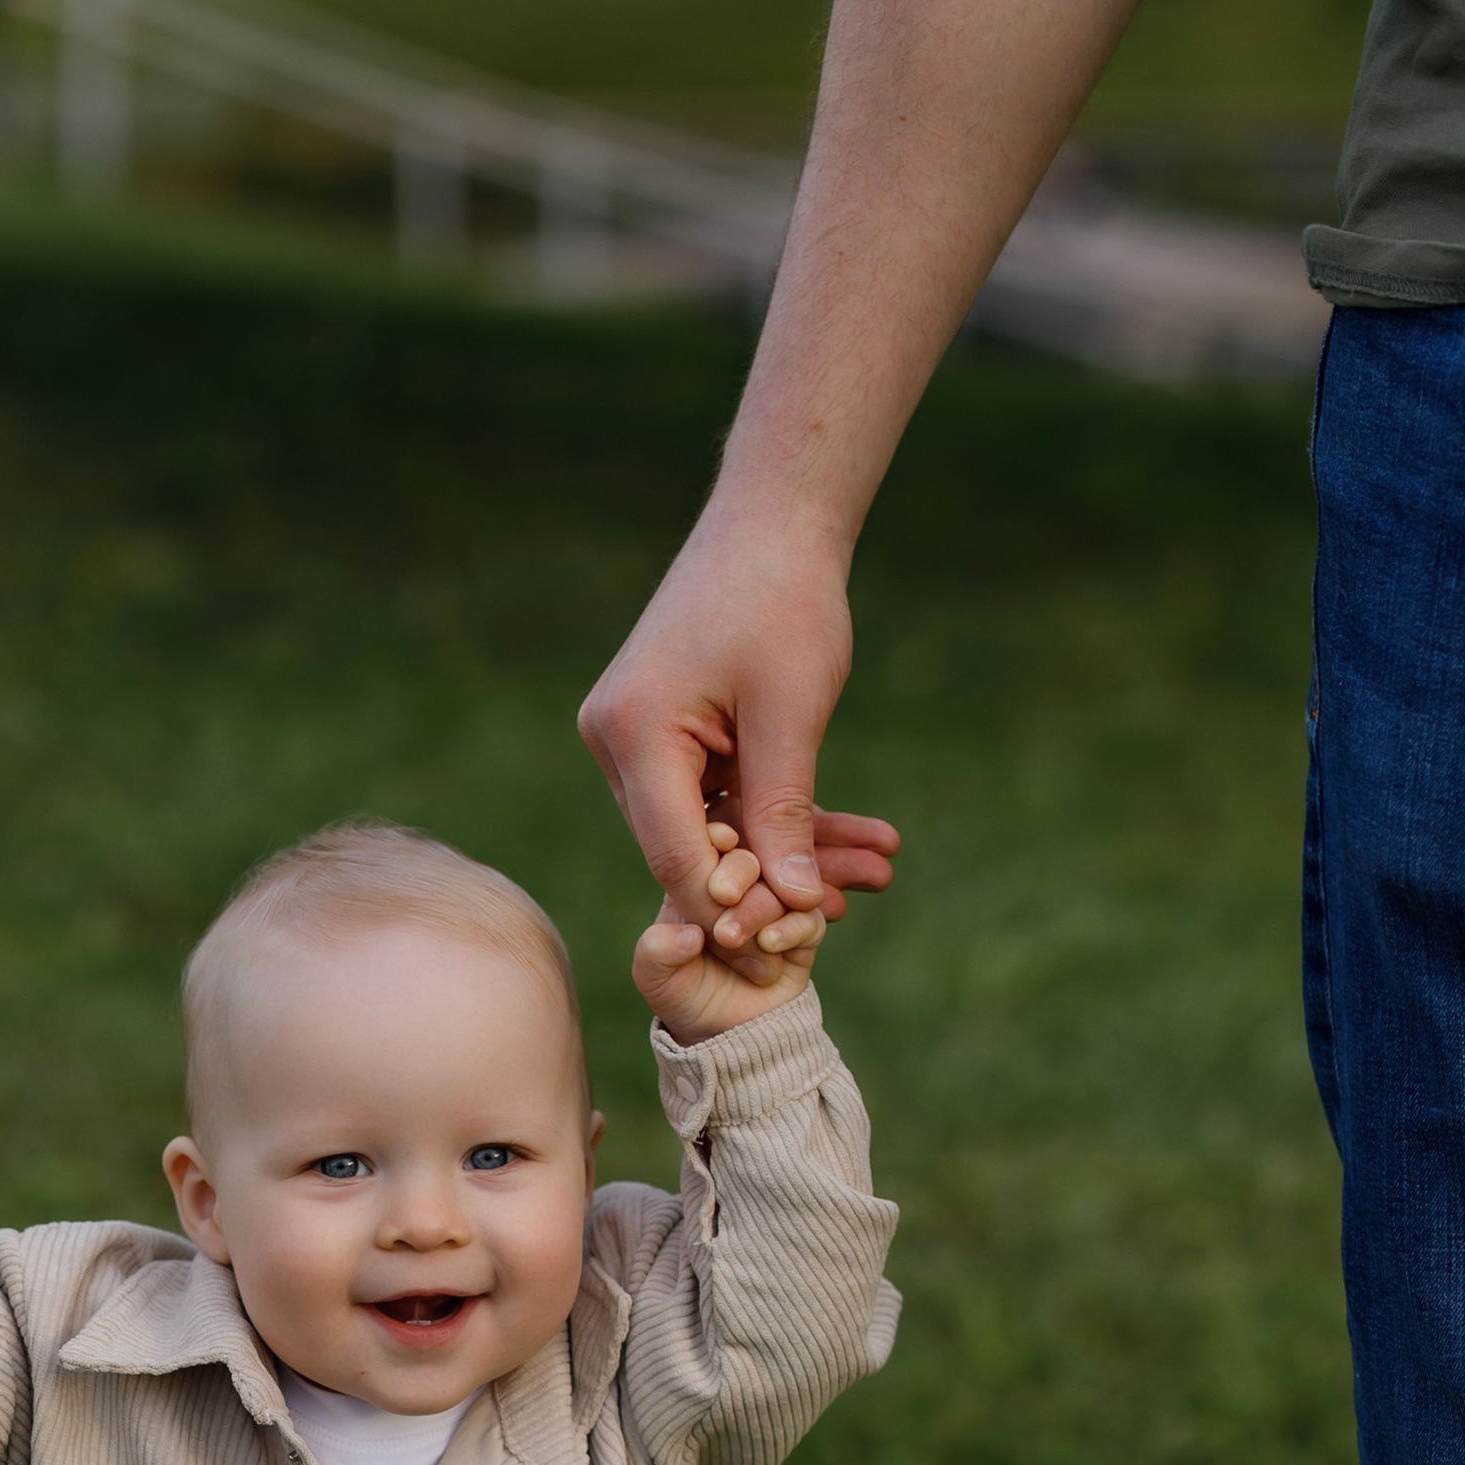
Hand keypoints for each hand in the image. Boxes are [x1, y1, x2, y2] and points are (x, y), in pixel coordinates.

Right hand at [580, 503, 896, 949]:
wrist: (769, 524)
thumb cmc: (786, 601)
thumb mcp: (794, 714)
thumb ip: (785, 813)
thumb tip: (792, 904)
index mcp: (633, 733)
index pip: (675, 853)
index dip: (733, 904)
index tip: (793, 941)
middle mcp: (611, 739)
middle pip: (681, 847)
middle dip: (758, 882)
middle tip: (835, 915)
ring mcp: (625, 735)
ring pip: (697, 826)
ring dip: (767, 851)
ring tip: (853, 876)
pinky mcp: (652, 731)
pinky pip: (703, 794)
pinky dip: (757, 814)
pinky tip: (821, 838)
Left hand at [633, 824, 823, 1041]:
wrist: (727, 1035)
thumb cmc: (683, 995)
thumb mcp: (655, 977)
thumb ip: (657, 953)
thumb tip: (688, 935)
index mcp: (699, 877)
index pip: (709, 842)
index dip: (714, 838)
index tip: (717, 844)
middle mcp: (740, 884)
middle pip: (749, 855)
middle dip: (739, 871)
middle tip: (723, 895)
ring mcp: (774, 904)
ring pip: (782, 881)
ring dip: (765, 903)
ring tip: (743, 934)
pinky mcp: (803, 931)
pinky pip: (807, 917)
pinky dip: (791, 927)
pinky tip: (771, 942)